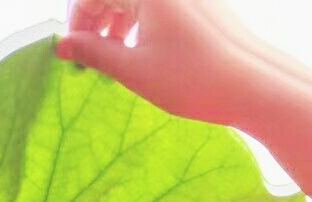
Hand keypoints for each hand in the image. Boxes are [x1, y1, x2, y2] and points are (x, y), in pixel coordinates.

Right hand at [58, 0, 258, 126]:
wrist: (250, 82)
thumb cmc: (191, 78)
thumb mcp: (132, 69)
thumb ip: (93, 52)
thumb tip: (62, 45)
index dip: (76, 19)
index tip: (71, 50)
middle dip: (95, 19)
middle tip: (88, 56)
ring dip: (116, 20)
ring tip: (113, 55)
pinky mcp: (197, 1)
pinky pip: (156, 2)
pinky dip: (139, 20)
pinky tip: (138, 48)